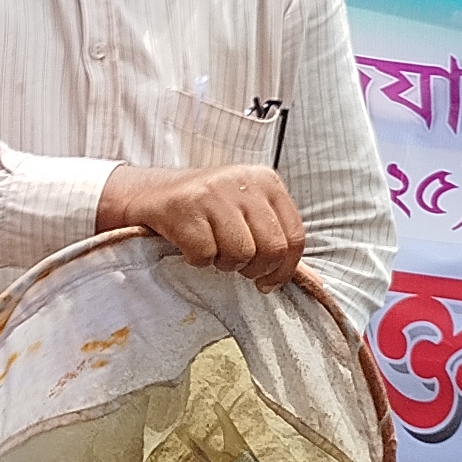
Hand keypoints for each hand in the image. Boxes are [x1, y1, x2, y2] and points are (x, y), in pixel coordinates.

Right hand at [97, 161, 305, 287]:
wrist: (147, 195)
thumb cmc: (203, 211)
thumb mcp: (245, 213)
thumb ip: (275, 239)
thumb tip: (313, 281)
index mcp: (265, 180)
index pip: (295, 236)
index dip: (285, 269)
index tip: (267, 280)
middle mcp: (242, 180)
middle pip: (272, 248)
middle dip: (255, 269)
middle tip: (235, 267)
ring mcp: (212, 192)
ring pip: (241, 253)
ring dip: (223, 264)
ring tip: (211, 250)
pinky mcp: (184, 207)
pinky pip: (205, 255)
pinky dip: (197, 260)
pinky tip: (189, 245)